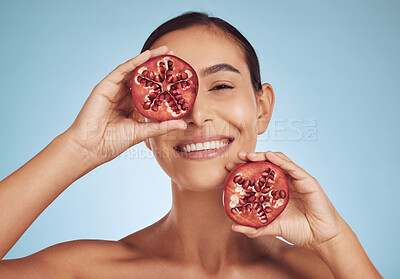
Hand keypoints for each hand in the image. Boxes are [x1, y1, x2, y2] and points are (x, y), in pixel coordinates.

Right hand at [63, 46, 186, 167]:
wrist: (91, 147)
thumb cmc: (113, 142)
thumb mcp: (143, 132)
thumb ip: (162, 126)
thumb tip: (184, 124)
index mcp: (132, 106)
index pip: (150, 89)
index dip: (163, 81)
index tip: (178, 74)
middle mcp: (123, 95)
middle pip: (143, 76)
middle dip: (158, 65)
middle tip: (173, 55)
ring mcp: (114, 89)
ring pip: (134, 70)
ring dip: (149, 59)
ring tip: (165, 51)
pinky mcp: (105, 86)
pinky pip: (122, 70)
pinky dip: (135, 61)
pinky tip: (147, 55)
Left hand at [228, 151, 345, 248]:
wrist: (321, 238)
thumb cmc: (299, 230)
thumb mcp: (272, 227)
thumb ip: (255, 227)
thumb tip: (234, 226)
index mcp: (276, 191)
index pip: (258, 177)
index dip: (244, 171)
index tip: (229, 169)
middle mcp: (285, 182)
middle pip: (266, 166)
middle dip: (251, 159)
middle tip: (237, 156)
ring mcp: (296, 180)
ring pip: (278, 162)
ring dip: (263, 156)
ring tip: (249, 155)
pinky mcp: (307, 180)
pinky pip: (292, 167)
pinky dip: (280, 160)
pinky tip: (269, 156)